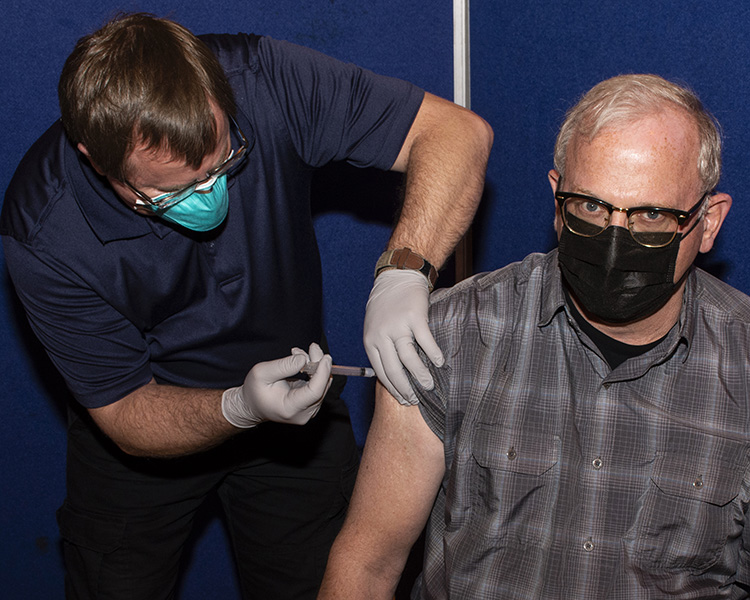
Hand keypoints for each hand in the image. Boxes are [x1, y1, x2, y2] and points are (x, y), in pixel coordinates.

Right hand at [221, 343, 332, 427]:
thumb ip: (283, 366)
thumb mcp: (262, 373)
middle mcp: (304, 414)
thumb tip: (304, 359)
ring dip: (316, 365)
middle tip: (312, 347)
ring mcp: (309, 411)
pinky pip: (319, 385)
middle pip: (321, 386)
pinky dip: (315, 371)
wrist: (253, 405)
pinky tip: (303, 361)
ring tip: (298, 353)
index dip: (322, 373)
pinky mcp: (311, 405)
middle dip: (319, 364)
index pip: (315, 392)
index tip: (326, 357)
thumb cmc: (255, 389)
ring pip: (322, 384)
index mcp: (290, 408)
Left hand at [363, 269, 443, 404]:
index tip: (404, 399)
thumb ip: (381, 347)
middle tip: (416, 399)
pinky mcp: (414, 317)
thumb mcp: (375, 327)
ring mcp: (398, 326)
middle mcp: (382, 335)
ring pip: (409, 359)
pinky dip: (433, 354)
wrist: (397, 277)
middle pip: (394, 370)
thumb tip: (393, 374)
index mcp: (371, 341)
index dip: (394, 389)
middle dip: (406, 389)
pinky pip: (425, 341)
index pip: (381, 372)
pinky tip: (440, 362)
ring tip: (429, 385)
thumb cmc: (386, 305)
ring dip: (421, 375)